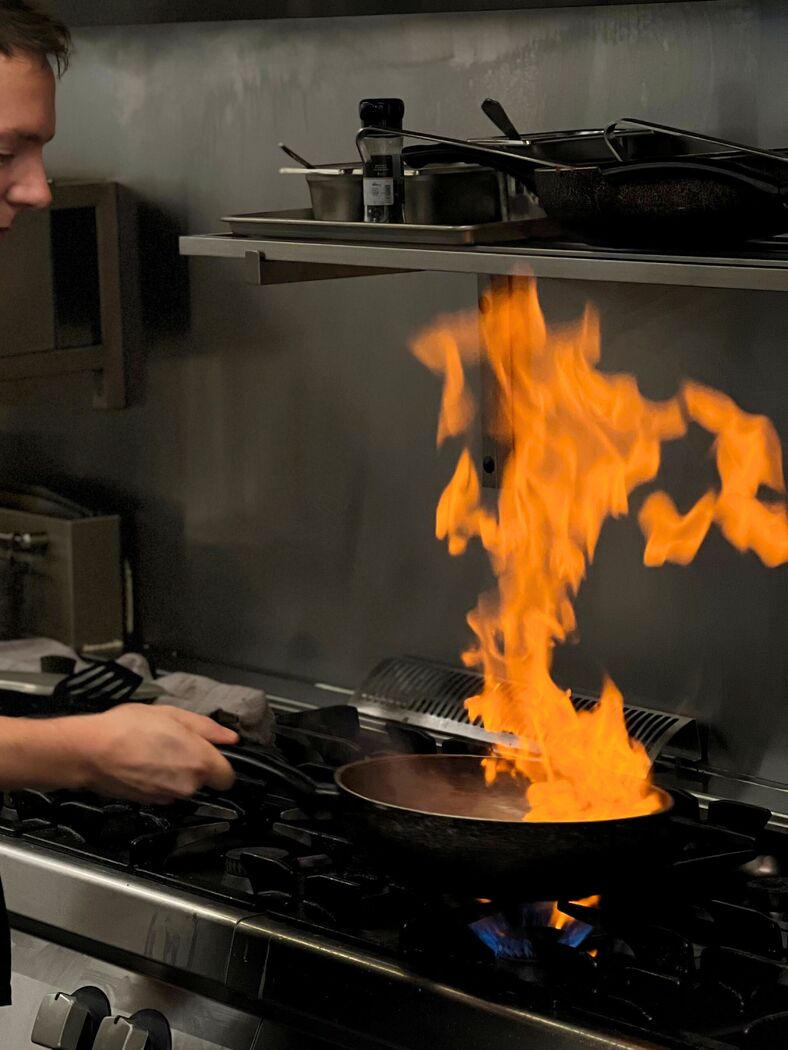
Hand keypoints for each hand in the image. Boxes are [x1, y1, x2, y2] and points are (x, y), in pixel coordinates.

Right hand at [78, 704, 238, 803]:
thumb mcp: (172, 715)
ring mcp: (167, 797)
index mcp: (199, 761)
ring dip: (177, 774)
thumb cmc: (129, 727)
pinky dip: (159, 781)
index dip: (222, 764)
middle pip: (204, 781)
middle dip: (196, 765)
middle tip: (176, 744)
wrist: (89, 752)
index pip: (228, 777)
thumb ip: (207, 728)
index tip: (210, 753)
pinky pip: (165, 793)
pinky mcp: (149, 803)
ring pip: (184, 787)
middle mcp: (187, 785)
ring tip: (155, 751)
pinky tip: (143, 764)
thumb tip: (230, 738)